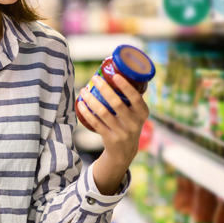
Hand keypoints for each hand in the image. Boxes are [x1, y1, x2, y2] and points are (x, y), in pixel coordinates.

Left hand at [77, 74, 149, 194]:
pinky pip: (95, 123)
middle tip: (94, 78)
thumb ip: (130, 98)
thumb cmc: (128, 122)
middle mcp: (134, 124)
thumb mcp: (135, 113)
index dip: (126, 87)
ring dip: (91, 99)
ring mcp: (122, 132)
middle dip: (104, 89)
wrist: (124, 151)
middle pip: (116, 104)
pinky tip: (81, 104)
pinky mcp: (110, 138)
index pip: (136, 99)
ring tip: (83, 90)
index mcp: (142, 113)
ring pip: (103, 113)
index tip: (115, 76)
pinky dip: (86, 112)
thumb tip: (117, 71)